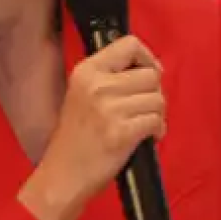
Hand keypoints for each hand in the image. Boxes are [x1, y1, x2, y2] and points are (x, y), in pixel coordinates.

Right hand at [17, 35, 164, 219]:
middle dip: (154, 93)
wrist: (63, 175)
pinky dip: (157, 130)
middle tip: (143, 108)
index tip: (147, 74)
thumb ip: (110, 77)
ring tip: (143, 124)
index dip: (147, 59)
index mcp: (86, 70)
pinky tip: (146, 137)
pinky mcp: (121, 132)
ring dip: (157, 114)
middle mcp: (97, 84)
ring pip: (158, 99)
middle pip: (151, 74)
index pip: (130, 44)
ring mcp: (109, 108)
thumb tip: (149, 69)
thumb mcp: (82, 94)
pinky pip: (156, 120)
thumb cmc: (75, 138)